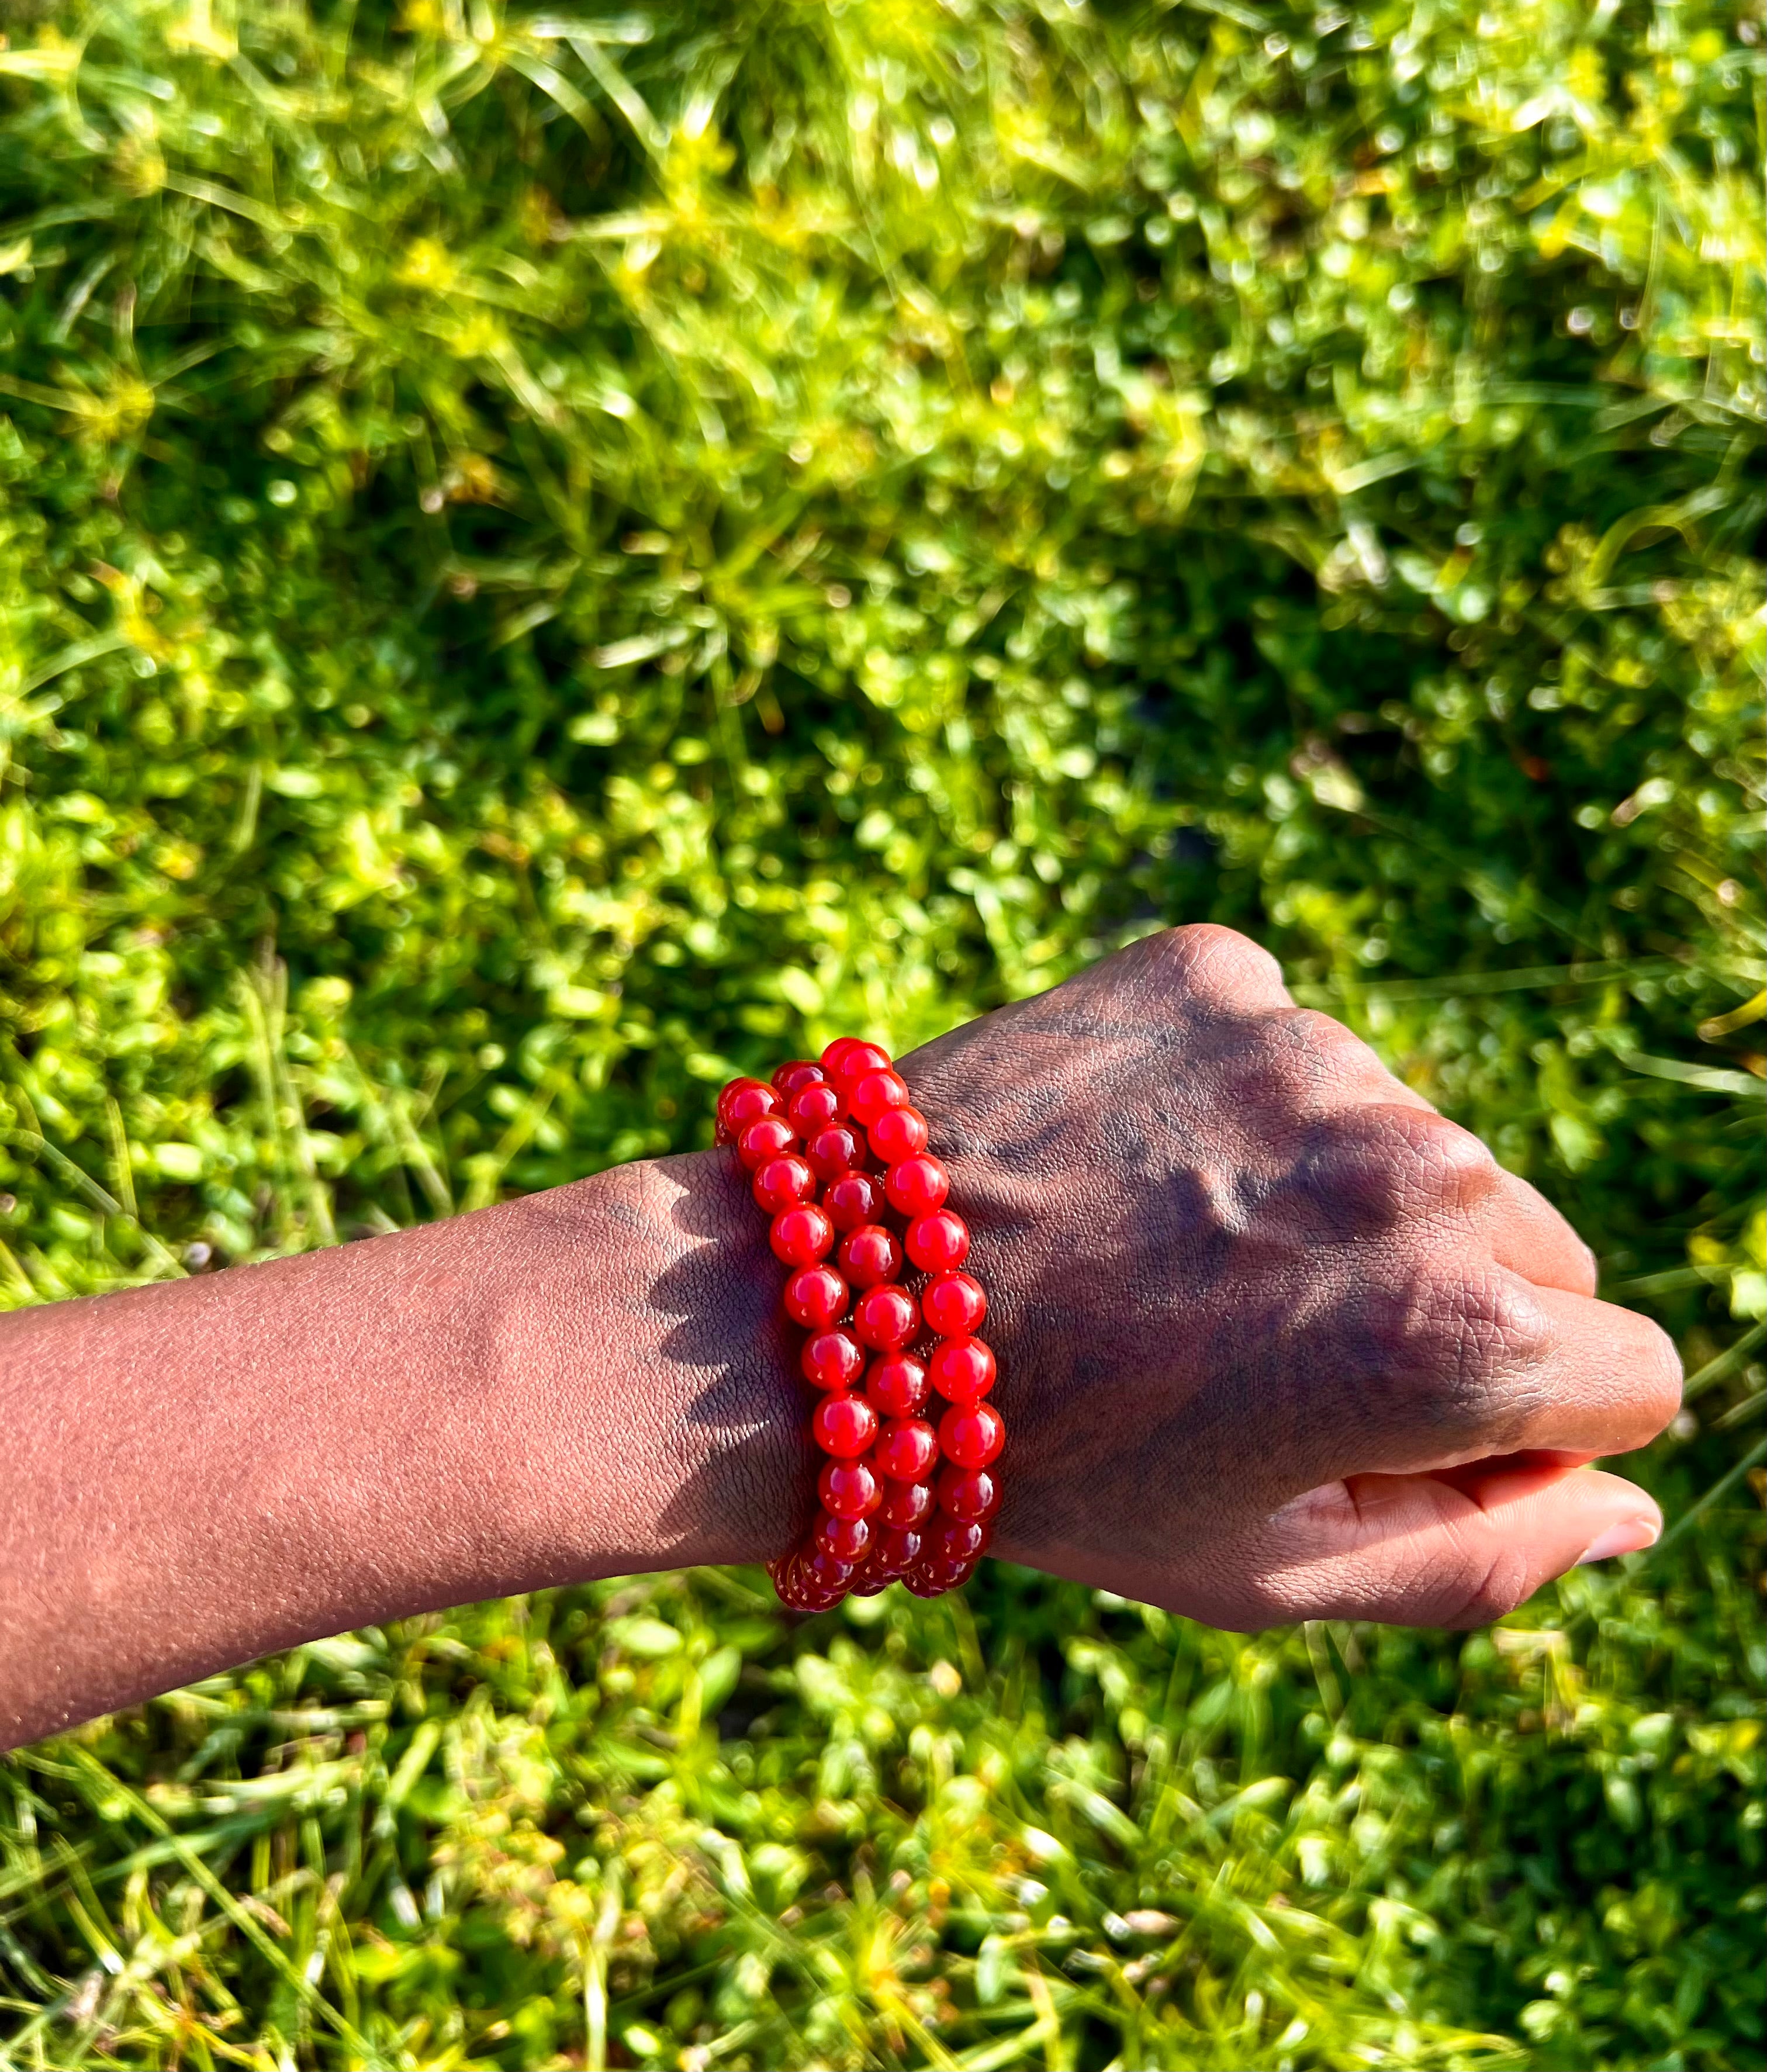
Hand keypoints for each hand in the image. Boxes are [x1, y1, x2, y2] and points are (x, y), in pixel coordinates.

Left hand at [903, 926, 1679, 1628]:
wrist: (828, 1307)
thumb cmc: (1060, 1470)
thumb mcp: (1275, 1575)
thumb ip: (1489, 1560)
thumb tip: (1627, 1509)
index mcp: (1454, 1333)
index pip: (1627, 1371)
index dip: (1533, 1426)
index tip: (1410, 1434)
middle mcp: (1413, 1165)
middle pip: (1534, 1248)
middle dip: (1446, 1307)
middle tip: (1267, 1353)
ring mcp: (1310, 1049)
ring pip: (1409, 1142)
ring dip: (1335, 1199)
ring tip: (1178, 1257)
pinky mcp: (1214, 971)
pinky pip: (1292, 1050)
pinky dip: (1239, 1106)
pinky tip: (1135, 1166)